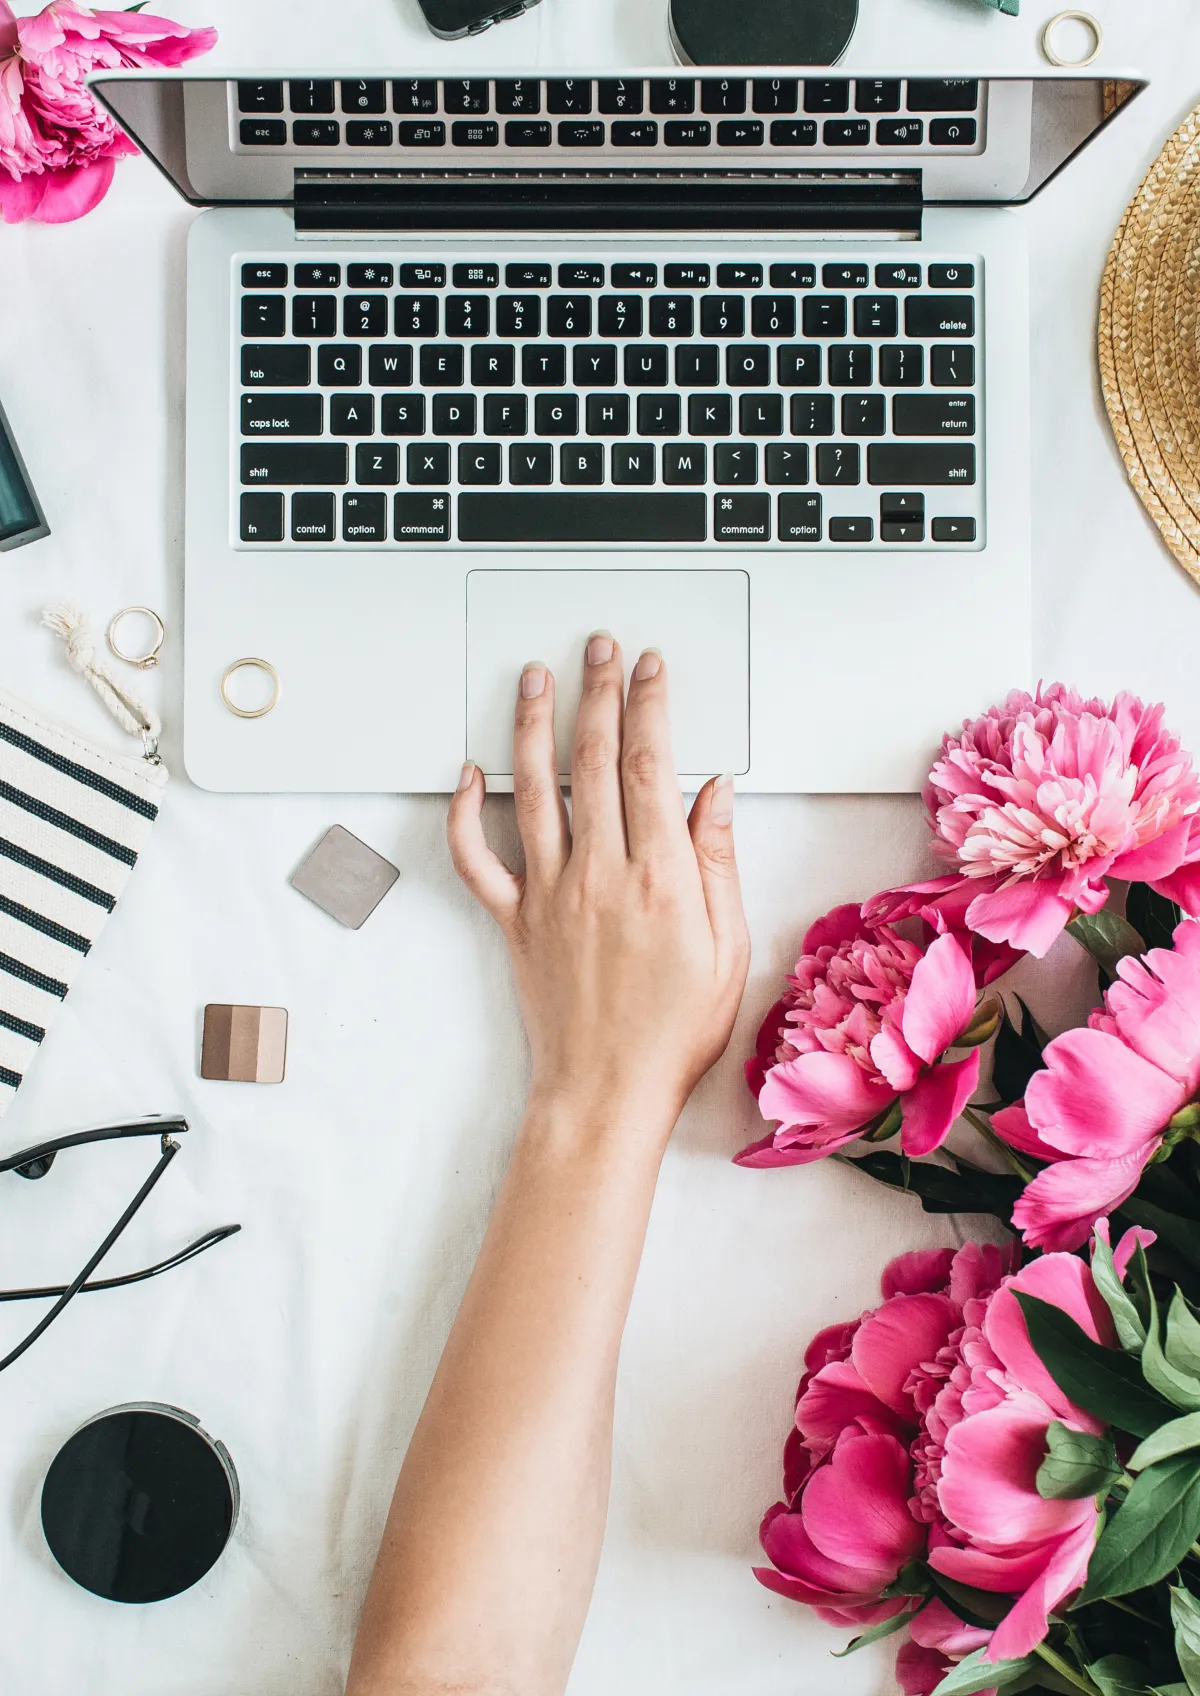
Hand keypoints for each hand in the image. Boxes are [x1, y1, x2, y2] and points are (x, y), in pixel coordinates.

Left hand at [448, 633, 750, 1146]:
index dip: (650, 704)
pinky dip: (466, 812)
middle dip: (597, 691)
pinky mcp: (515, 919)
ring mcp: (550, 892)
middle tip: (598, 648)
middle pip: (595, 758)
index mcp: (659, 876)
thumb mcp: (728, 948)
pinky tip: (469, 774)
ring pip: (534, 787)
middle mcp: (598, 872)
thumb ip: (716, 862)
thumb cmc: (674, 1032)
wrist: (607, 1091)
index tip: (650, 668)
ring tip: (534, 678)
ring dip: (532, 724)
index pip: (652, 764)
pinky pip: (477, 857)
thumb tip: (715, 793)